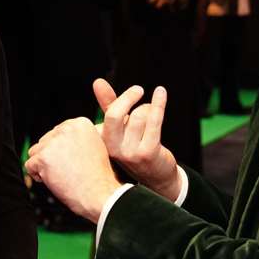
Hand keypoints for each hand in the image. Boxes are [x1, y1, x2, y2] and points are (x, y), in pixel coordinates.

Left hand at [25, 118, 119, 222]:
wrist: (98, 194)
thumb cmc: (97, 175)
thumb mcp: (94, 146)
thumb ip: (76, 137)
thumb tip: (57, 136)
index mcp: (80, 123)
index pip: (57, 132)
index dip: (61, 149)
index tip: (72, 160)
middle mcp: (66, 129)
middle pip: (45, 141)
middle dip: (51, 156)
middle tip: (67, 169)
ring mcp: (53, 143)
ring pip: (35, 152)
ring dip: (43, 164)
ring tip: (60, 174)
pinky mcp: (43, 158)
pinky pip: (29, 165)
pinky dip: (37, 175)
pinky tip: (53, 180)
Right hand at [93, 80, 180, 198]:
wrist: (155, 176)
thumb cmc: (136, 146)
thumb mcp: (120, 126)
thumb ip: (109, 104)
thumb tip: (98, 81)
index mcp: (103, 141)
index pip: (108, 114)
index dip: (123, 100)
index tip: (135, 91)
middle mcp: (113, 148)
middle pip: (115, 115)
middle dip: (128, 98)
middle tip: (139, 90)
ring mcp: (130, 152)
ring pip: (139, 115)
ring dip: (149, 109)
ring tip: (152, 116)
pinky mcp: (148, 152)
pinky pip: (153, 121)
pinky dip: (158, 103)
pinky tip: (161, 93)